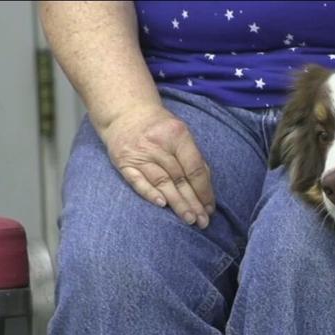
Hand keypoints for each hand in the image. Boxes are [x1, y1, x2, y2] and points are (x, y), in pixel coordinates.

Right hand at [99, 104, 214, 227]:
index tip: (210, 207)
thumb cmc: (160, 128)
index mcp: (177, 135)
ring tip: (189, 218)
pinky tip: (162, 205)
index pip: (194, 168)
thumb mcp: (181, 134)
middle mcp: (158, 145)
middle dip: (192, 202)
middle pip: (179, 178)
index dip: (203, 190)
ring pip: (161, 182)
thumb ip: (193, 158)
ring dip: (176, 203)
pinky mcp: (124, 162)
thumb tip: (205, 188)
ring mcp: (139, 153)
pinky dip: (150, 193)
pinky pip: (138, 181)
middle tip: (202, 221)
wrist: (125, 113)